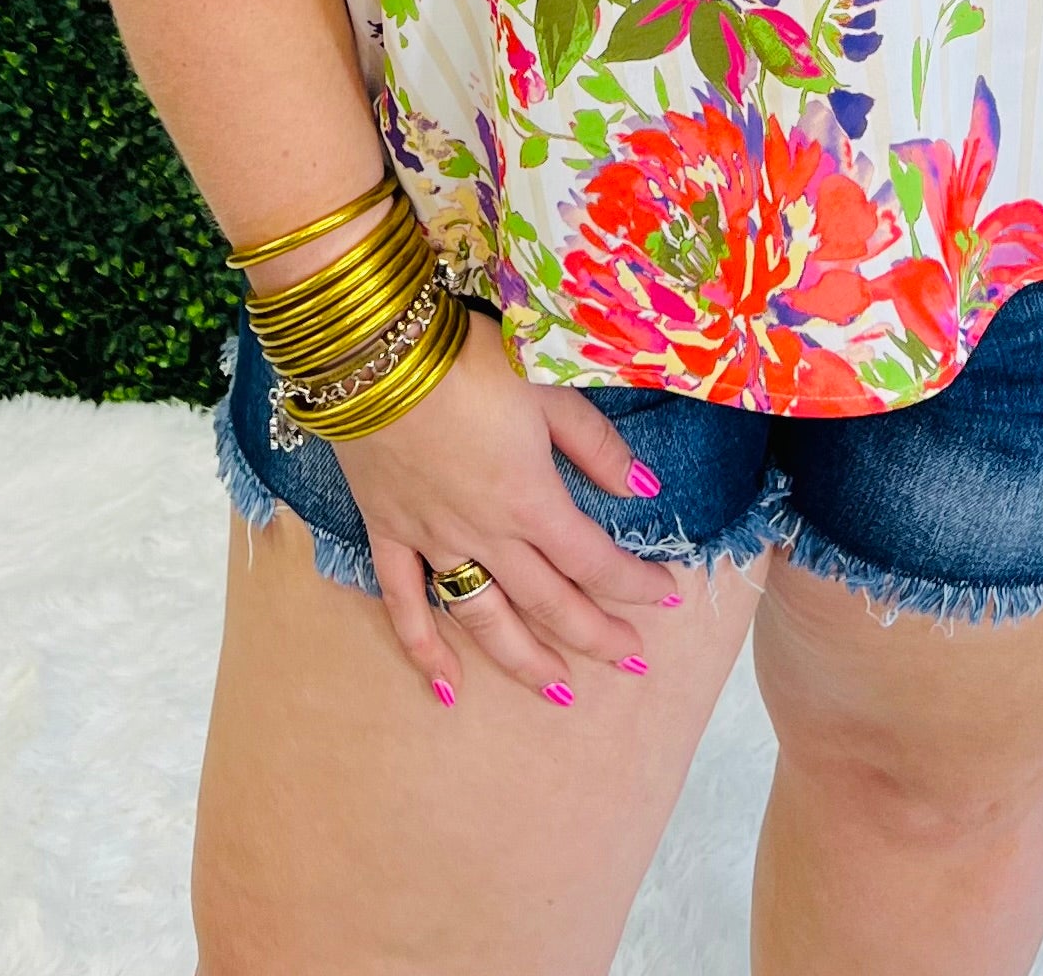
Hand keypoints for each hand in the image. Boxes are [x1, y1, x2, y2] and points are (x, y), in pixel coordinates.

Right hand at [332, 306, 675, 707]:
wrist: (375, 353)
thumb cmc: (468, 360)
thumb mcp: (547, 389)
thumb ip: (595, 445)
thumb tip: (643, 488)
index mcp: (531, 500)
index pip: (594, 560)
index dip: (635, 583)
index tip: (667, 594)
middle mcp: (487, 535)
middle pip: (550, 602)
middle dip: (595, 634)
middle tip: (632, 659)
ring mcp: (434, 540)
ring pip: (486, 618)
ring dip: (524, 659)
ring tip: (558, 689)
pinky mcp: (390, 533)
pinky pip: (406, 605)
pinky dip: (425, 649)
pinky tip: (446, 685)